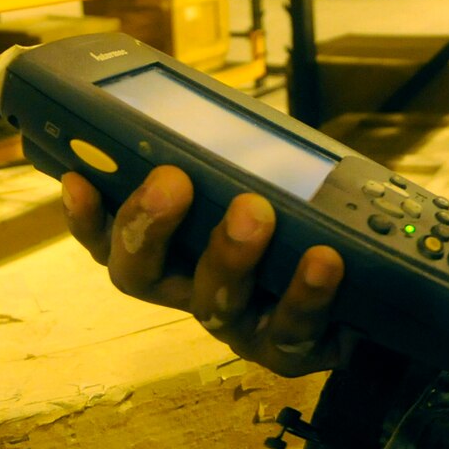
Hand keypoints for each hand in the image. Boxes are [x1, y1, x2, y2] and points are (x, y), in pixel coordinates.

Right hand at [62, 166, 356, 377]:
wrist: (371, 280)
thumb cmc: (300, 213)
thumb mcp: (259, 170)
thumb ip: (225, 146)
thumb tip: (200, 100)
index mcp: (171, 246)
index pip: (108, 235)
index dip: (86, 214)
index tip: (78, 178)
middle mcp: (190, 288)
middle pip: (139, 275)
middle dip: (147, 226)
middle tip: (171, 180)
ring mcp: (236, 324)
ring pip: (213, 302)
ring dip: (230, 254)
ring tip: (257, 210)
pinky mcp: (286, 349)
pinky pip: (289, 330)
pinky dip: (305, 292)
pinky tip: (323, 258)